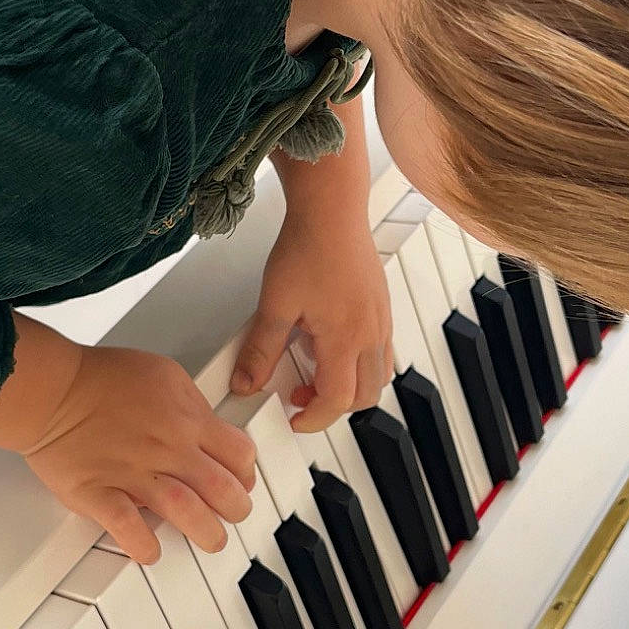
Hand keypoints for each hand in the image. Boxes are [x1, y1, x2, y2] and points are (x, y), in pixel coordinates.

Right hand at [21, 344, 257, 562]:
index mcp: (186, 419)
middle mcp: (166, 449)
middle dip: (236, 509)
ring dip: (205, 532)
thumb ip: (191, 404)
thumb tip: (206, 428)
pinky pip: (128, 528)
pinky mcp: (99, 493)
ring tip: (209, 539)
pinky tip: (150, 550)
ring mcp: (133, 473)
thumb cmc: (99, 379)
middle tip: (232, 515)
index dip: (245, 473)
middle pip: (222, 489)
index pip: (238, 454)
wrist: (51, 389)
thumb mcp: (163, 373)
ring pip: (187, 512)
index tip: (241, 481)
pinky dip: (143, 545)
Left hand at [232, 208, 392, 430]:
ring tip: (317, 370)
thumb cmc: (309, 246)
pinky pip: (382, 351)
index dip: (313, 419)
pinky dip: (360, 363)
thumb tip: (246, 381)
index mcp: (345, 338)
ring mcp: (381, 321)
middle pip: (365, 396)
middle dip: (332, 405)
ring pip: (378, 375)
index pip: (337, 400)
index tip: (293, 417)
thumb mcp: (274, 304)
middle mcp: (371, 334)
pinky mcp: (382, 307)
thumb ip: (260, 349)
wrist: (332, 209)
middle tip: (300, 394)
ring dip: (351, 386)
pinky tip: (332, 344)